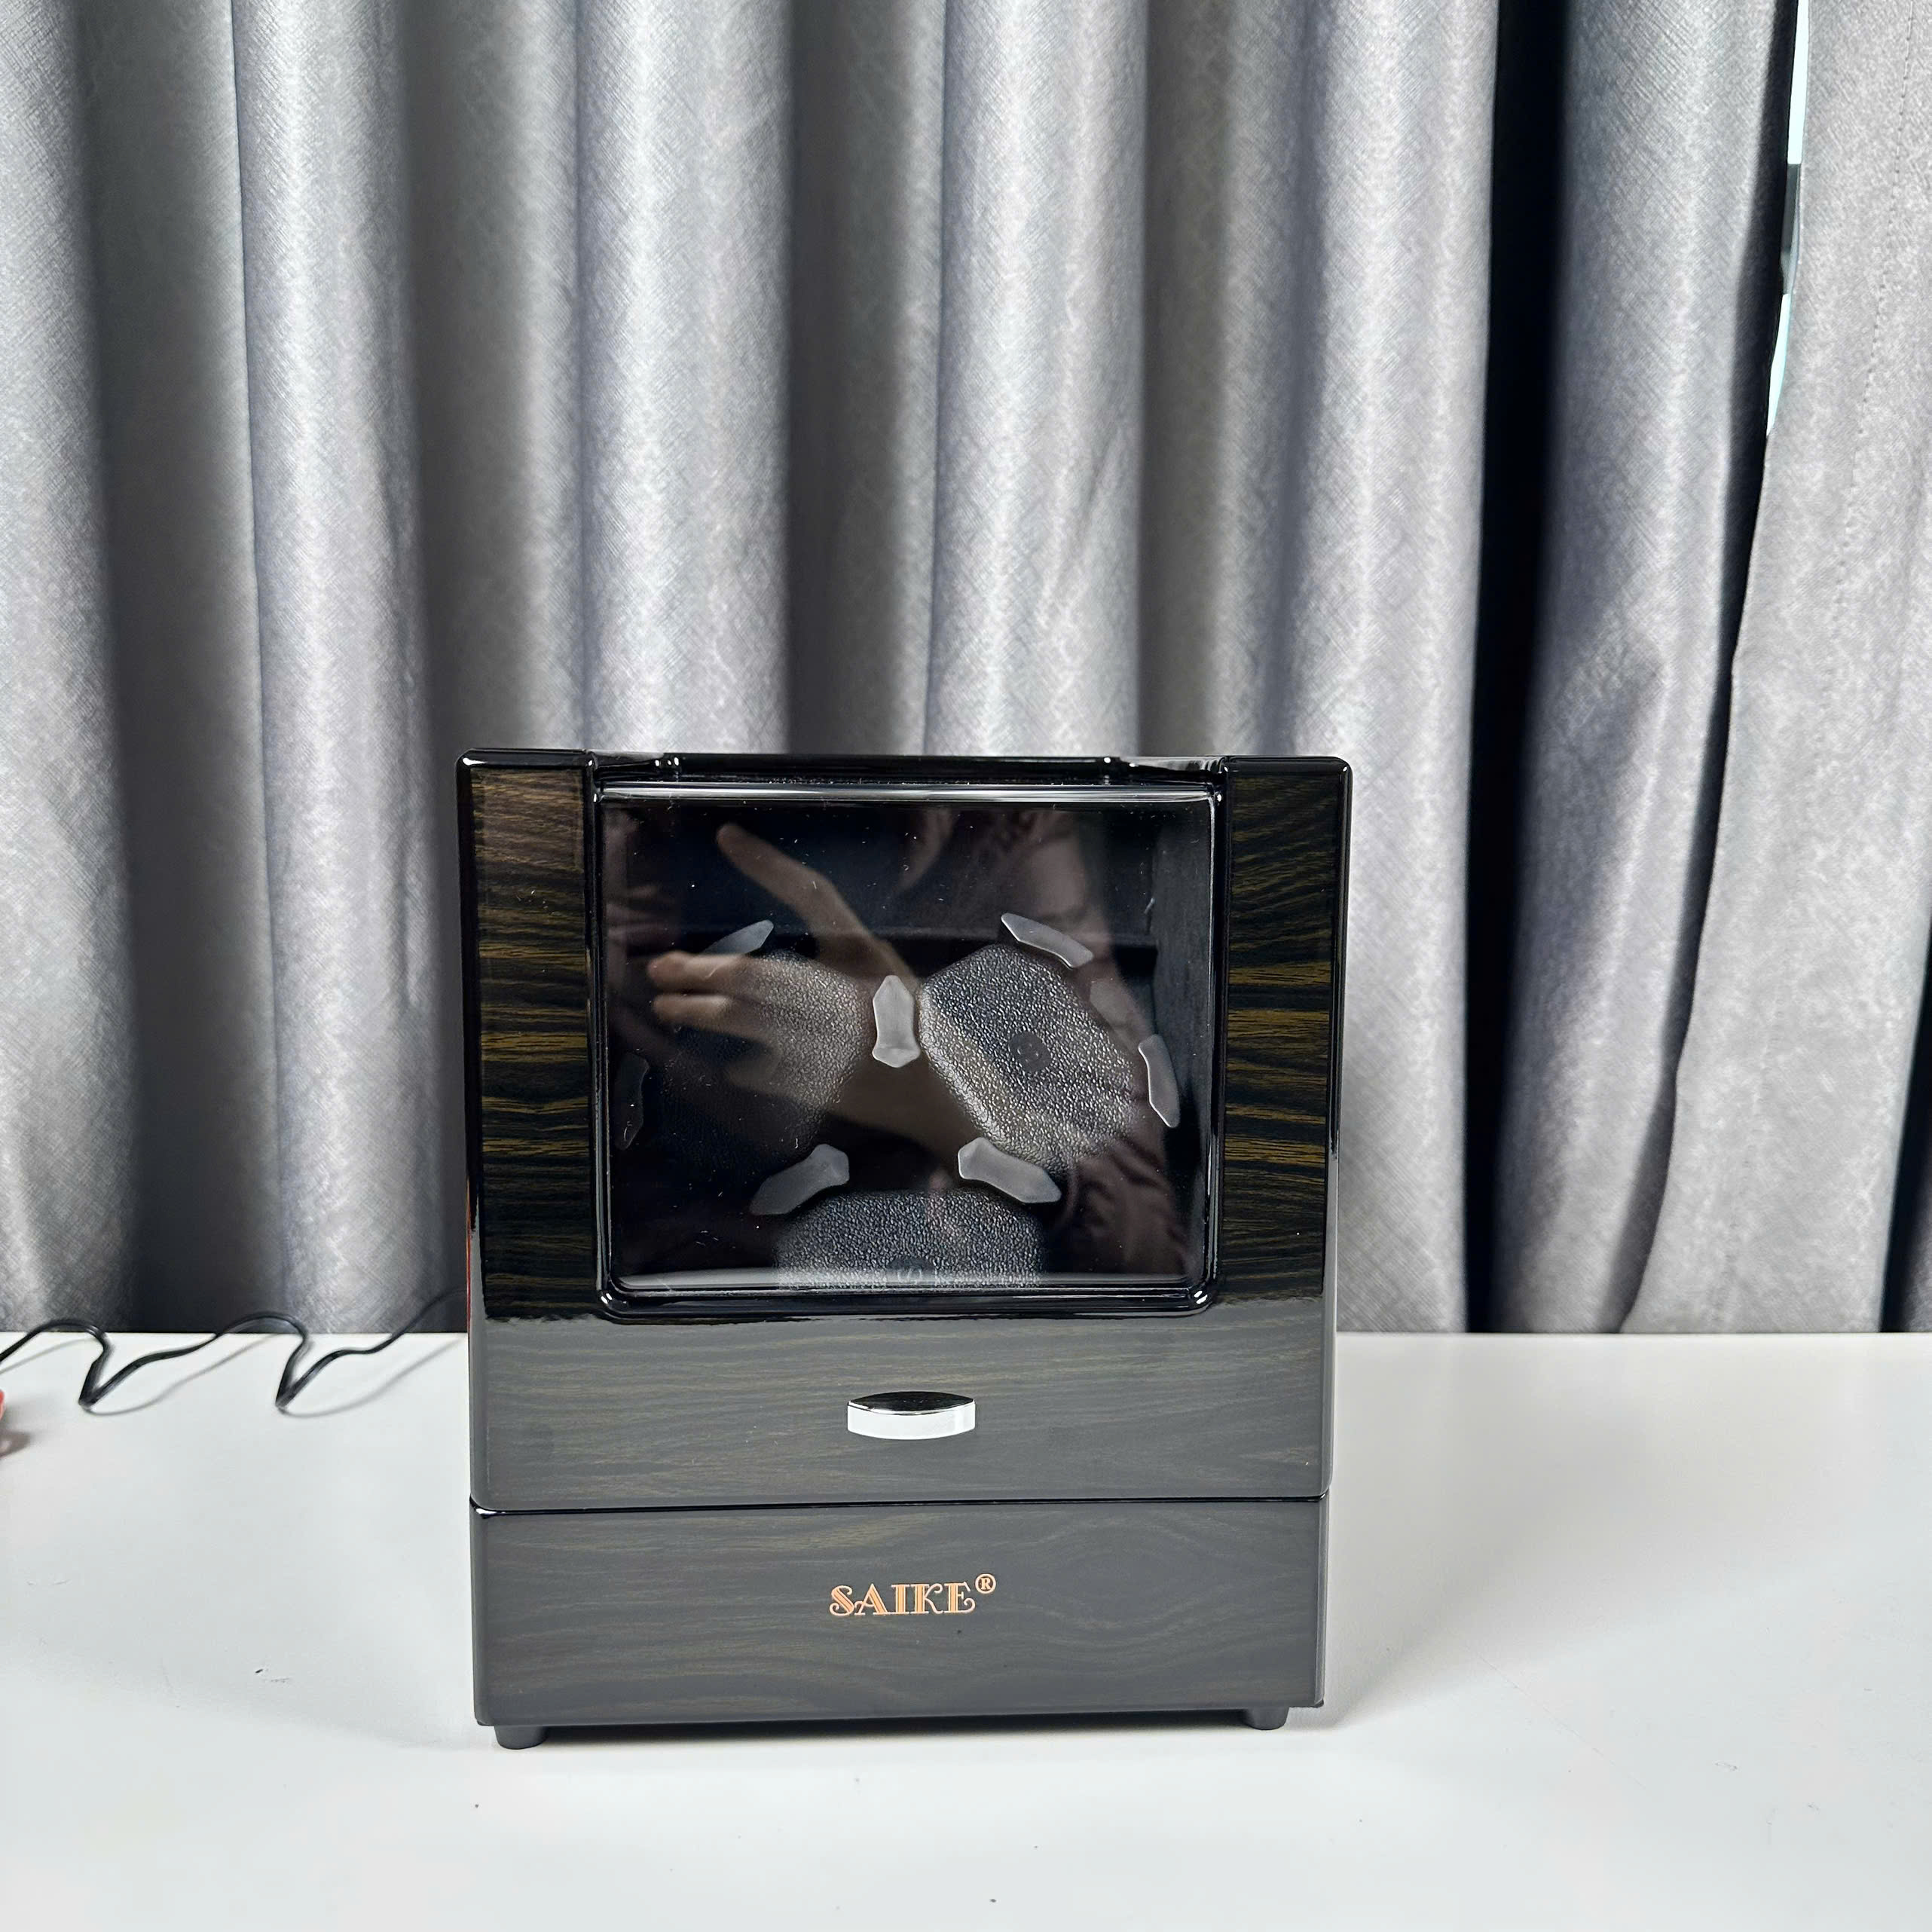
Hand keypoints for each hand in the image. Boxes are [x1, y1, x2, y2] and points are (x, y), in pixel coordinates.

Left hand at [647, 826, 980, 1156]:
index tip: (726, 836)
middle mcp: (848, 993)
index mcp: (866, 953)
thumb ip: (831, 958)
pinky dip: (739, 1065)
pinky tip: (727, 1064)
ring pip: (745, 1020)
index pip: (812, 894)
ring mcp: (833, 1040)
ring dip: (698, 1012)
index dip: (768, 864)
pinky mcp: (822, 1084)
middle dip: (699, 970)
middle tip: (661, 968)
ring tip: (667, 1006)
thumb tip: (754, 964)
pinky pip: (761, 1069)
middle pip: (754, 973)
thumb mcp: (879, 971)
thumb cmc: (911, 1024)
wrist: (946, 1090)